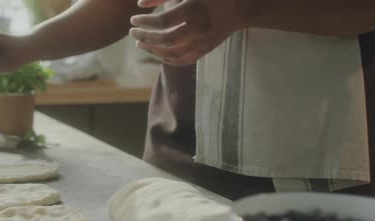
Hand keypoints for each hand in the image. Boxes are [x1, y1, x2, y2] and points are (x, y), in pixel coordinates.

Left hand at [129, 0, 244, 65]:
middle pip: (166, 40)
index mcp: (195, 8)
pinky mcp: (207, 49)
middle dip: (145, 37)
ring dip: (153, 50)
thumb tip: (139, 4)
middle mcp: (200, 27)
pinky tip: (157, 53)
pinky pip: (185, 60)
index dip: (145, 22)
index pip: (163, 21)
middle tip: (132, 32)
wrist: (242, 6)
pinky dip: (168, 59)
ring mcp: (204, 41)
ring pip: (174, 53)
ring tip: (139, 42)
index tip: (133, 19)